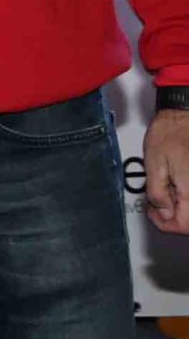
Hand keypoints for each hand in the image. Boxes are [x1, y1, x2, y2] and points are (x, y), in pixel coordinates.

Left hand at [146, 109, 188, 234]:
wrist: (185, 114)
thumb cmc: (170, 132)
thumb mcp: (153, 164)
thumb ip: (157, 193)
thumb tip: (163, 212)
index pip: (185, 225)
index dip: (165, 224)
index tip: (154, 214)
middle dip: (174, 216)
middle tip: (157, 203)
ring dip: (183, 207)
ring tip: (167, 190)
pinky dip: (188, 196)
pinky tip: (178, 184)